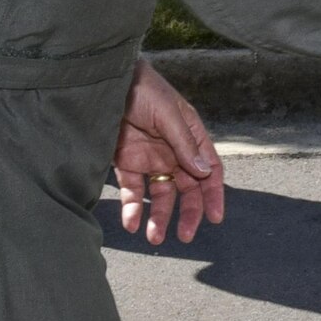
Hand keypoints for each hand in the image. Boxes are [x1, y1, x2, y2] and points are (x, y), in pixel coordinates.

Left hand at [113, 59, 226, 246]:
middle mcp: (174, 152)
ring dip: (159, 216)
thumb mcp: (167, 114)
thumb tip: (204, 173)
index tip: (215, 218)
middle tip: (184, 236)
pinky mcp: (125, 163)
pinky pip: (132, 190)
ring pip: (160, 195)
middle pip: (187, 188)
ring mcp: (150, 158)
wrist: (105, 81)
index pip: (209, 170)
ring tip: (153, 238)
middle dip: (187, 213)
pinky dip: (132, 208)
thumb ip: (184, 144)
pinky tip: (131, 223)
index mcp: (191, 137)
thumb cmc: (143, 89)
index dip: (213, 194)